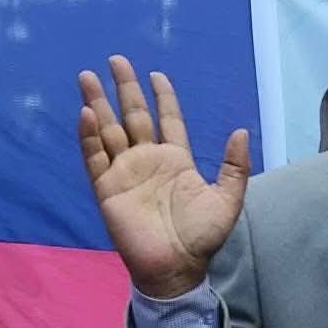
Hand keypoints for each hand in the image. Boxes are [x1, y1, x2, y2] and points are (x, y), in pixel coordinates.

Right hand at [77, 56, 250, 300]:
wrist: (177, 268)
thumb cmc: (202, 237)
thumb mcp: (227, 199)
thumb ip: (235, 166)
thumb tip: (241, 131)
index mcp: (176, 160)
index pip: (167, 119)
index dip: (162, 97)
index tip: (156, 75)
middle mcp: (148, 160)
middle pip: (133, 116)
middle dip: (124, 88)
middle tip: (116, 60)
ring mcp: (125, 172)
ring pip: (108, 130)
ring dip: (98, 103)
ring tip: (87, 77)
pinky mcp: (106, 188)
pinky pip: (95, 157)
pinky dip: (89, 136)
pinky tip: (86, 113)